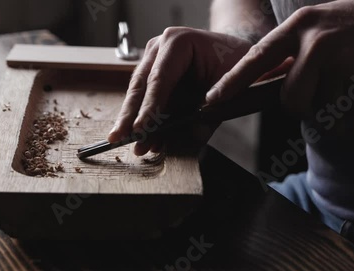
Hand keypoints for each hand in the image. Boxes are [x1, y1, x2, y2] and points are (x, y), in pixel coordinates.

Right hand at [108, 27, 253, 155]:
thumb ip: (212, 109)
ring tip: (135, 145)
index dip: (148, 107)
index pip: (159, 79)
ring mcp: (153, 59)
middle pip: (140, 86)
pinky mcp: (153, 74)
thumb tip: (194, 136)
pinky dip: (147, 119)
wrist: (235, 51)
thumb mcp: (232, 84)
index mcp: (178, 42)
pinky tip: (147, 139)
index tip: (140, 129)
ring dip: (135, 121)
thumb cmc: (235, 62)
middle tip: (118, 138)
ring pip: (138, 94)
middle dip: (130, 116)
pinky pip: (147, 99)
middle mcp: (159, 48)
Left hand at [206, 0, 353, 117]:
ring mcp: (342, 59)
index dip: (233, 82)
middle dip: (305, 104)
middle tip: (331, 85)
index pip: (257, 58)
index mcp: (301, 25)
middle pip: (290, 99)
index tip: (210, 100)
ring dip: (331, 109)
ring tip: (352, 82)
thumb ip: (295, 52)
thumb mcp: (324, 27)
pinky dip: (352, 113)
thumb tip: (265, 88)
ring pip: (317, 110)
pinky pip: (344, 116)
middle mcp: (317, 40)